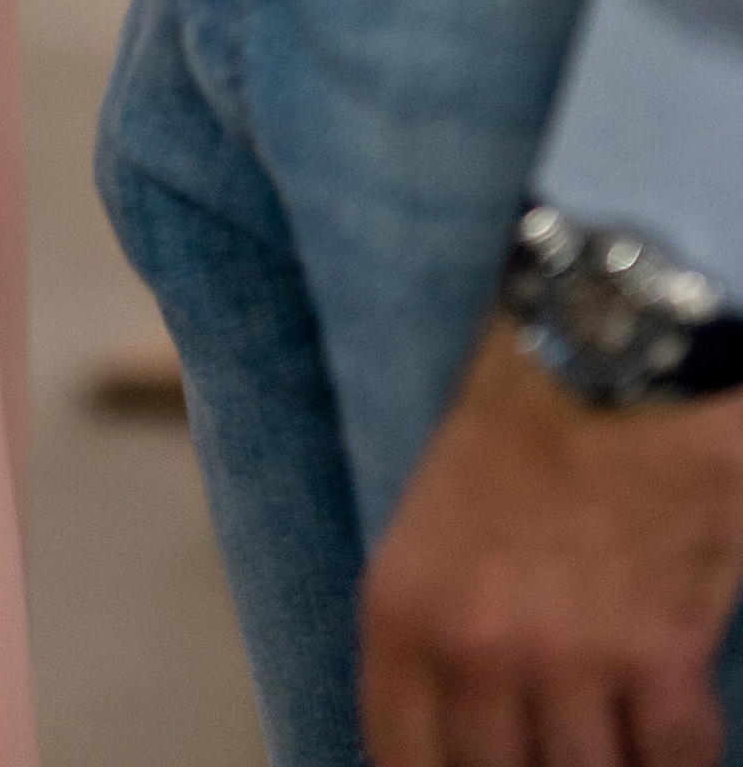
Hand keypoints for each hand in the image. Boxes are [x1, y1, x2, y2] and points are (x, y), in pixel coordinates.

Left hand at [363, 324, 742, 766]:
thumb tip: (463, 723)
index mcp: (403, 612)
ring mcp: (568, 658)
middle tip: (554, 745)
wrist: (608, 357)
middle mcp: (475, 648)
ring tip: (613, 738)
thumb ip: (434, 628)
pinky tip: (672, 729)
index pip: (404, 759)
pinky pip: (676, 758)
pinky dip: (680, 756)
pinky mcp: (659, 653)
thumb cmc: (515, 426)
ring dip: (608, 764)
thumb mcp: (430, 525)